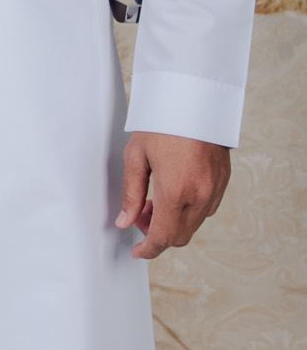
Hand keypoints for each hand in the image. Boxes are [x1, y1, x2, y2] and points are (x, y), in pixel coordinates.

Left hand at [116, 131, 230, 259]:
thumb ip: (131, 194)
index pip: (162, 237)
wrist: (195, 98)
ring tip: (156, 199)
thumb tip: (125, 221)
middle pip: (179, 236)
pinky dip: (189, 210)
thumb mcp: (136, 156)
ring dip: (174, 222)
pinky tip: (175, 192)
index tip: (138, 251)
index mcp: (175, 191)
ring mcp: (215, 189)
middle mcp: (200, 195)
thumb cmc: (163, 122)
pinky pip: (207, 209)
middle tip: (141, 215)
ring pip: (194, 224)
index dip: (148, 250)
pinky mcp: (223, 181)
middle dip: (158, 234)